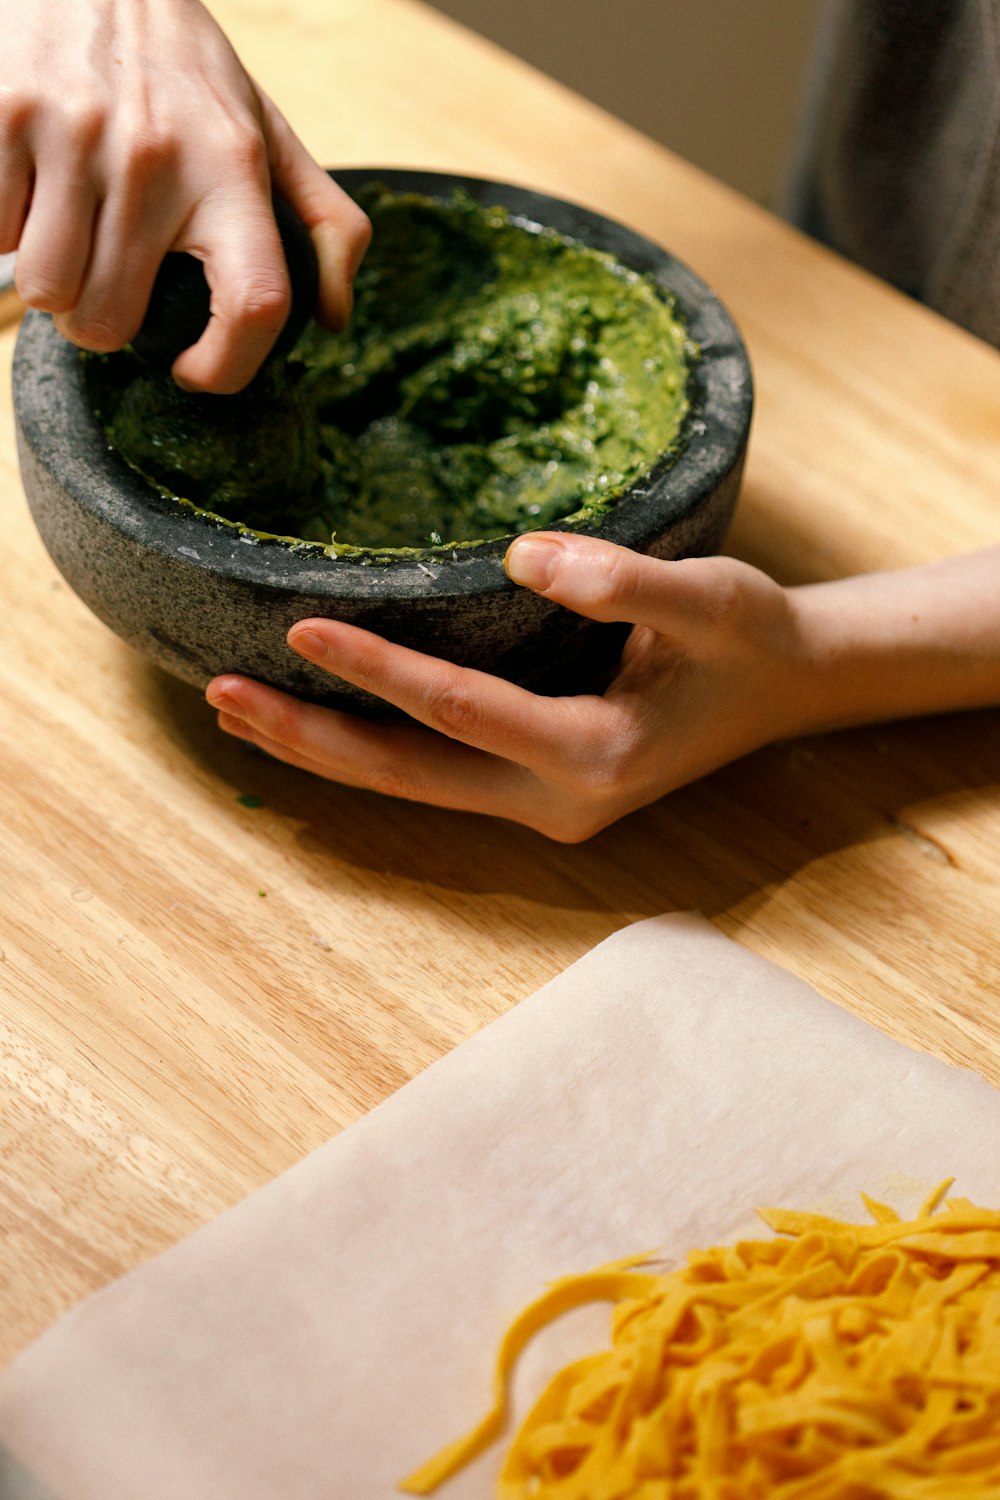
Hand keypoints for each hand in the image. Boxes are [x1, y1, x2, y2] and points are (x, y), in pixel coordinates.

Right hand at [0, 0, 370, 390]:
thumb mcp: (265, 127)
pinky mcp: (5, 114)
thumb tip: (335, 319)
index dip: (226, 366)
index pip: (255, 303)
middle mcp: (157, 155)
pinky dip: (5, 229)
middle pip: (110, 320)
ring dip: (49, 283)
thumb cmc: (183, 66)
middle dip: (100, 323)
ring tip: (65, 236)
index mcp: (233, 165)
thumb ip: (321, 221)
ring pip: (45, 290)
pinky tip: (28, 192)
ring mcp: (75, 133)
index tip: (195, 372)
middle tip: (105, 284)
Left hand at [205, 533, 806, 840]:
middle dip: (311, 739)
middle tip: (218, 696)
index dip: (376, 670)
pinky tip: (312, 726)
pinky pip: (432, 778)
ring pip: (410, 788)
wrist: (787, 690)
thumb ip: (624, 580)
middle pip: (407, 776)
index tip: (298, 627)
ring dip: (322, 755)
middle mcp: (558, 801)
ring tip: (235, 716)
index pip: (458, 710)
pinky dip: (365, 754)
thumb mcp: (712, 597)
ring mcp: (543, 808)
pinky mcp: (534, 793)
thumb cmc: (751, 638)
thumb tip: (522, 555)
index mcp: (596, 755)